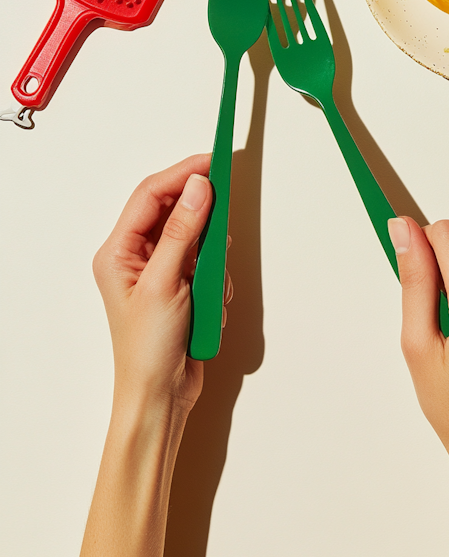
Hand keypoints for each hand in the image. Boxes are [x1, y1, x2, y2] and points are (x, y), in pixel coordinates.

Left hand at [93, 155, 232, 411]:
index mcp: (119, 251)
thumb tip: (198, 187)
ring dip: (210, 263)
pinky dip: (215, 281)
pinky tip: (207, 307)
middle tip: (222, 223)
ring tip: (206, 291)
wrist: (161, 396)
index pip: (151, 196)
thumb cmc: (148, 348)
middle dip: (203, 224)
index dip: (182, 174)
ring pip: (198, 240)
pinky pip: (207, 265)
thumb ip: (184, 232)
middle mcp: (137, 256)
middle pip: (175, 213)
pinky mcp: (181, 287)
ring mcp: (161, 271)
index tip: (214, 161)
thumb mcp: (165, 284)